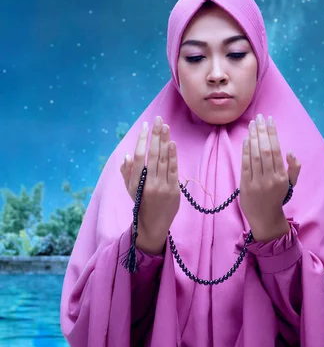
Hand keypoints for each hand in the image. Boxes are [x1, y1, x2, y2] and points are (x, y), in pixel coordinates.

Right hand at [120, 116, 179, 253]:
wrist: (153, 226)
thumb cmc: (140, 205)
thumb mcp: (130, 190)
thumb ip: (127, 172)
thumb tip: (128, 155)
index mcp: (136, 182)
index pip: (139, 156)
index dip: (142, 140)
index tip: (145, 126)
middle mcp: (149, 183)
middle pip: (153, 154)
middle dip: (156, 135)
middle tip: (158, 119)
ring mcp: (162, 187)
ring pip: (164, 160)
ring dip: (165, 141)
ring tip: (165, 126)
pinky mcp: (174, 191)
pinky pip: (173, 170)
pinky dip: (173, 156)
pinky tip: (172, 143)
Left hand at [240, 114, 300, 241]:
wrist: (265, 218)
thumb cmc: (278, 197)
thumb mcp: (291, 184)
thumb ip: (294, 168)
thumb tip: (290, 151)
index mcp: (282, 177)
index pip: (276, 150)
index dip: (272, 133)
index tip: (270, 120)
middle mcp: (270, 178)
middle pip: (264, 150)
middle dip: (262, 131)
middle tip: (259, 117)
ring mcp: (257, 182)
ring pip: (254, 155)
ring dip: (253, 137)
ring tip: (252, 124)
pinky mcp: (245, 185)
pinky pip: (245, 164)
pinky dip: (246, 150)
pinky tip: (247, 138)